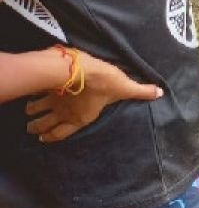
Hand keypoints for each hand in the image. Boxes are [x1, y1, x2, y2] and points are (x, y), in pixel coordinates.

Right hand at [25, 51, 162, 141]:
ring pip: (35, 111)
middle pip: (44, 125)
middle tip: (33, 129)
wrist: (79, 68)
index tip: (44, 138)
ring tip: (28, 114)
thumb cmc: (104, 81)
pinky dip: (29, 97)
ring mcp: (51, 101)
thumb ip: (141, 91)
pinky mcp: (45, 87)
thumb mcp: (125, 87)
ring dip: (32, 114)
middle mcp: (63, 113)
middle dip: (37, 128)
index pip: (62, 133)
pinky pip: (34, 95)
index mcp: (80, 118)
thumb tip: (160, 93)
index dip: (52, 137)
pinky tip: (28, 95)